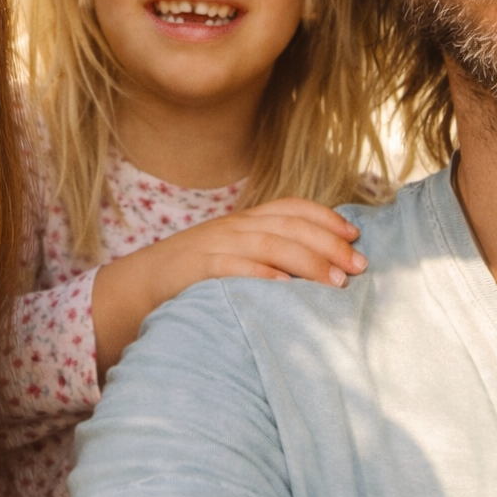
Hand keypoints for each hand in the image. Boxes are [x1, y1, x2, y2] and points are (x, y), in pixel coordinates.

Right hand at [91, 198, 365, 375]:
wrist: (137, 287)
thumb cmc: (195, 278)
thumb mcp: (233, 256)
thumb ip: (268, 255)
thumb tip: (322, 269)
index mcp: (243, 221)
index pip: (291, 208)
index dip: (326, 218)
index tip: (356, 236)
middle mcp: (232, 227)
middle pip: (289, 227)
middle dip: (328, 245)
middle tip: (359, 267)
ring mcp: (213, 246)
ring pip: (269, 244)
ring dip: (307, 262)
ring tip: (335, 282)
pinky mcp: (196, 269)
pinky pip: (232, 268)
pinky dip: (261, 276)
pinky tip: (285, 289)